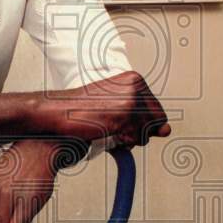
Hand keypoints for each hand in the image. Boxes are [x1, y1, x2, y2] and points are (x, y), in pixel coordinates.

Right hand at [39, 71, 170, 147]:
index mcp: (134, 79)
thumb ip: (143, 118)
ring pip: (146, 133)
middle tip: (113, 125)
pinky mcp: (124, 115)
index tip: (118, 118)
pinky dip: (121, 142)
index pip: (156, 110)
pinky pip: (135, 140)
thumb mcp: (115, 108)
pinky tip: (105, 131)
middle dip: (138, 130)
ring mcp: (131, 100)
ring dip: (128, 138)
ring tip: (107, 127)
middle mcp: (136, 86)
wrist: (56, 111)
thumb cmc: (81, 110)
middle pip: (156, 122)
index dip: (140, 123)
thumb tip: (167, 130)